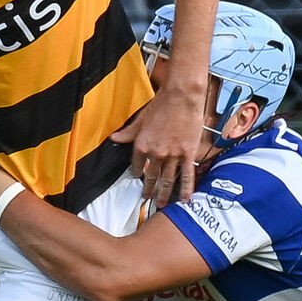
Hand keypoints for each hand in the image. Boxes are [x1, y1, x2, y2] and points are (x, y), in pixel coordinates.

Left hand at [111, 85, 204, 206]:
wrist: (182, 97)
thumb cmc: (161, 104)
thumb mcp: (140, 119)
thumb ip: (127, 132)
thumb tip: (113, 138)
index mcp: (142, 145)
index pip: (137, 165)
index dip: (137, 172)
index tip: (138, 176)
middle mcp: (156, 154)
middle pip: (151, 176)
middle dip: (148, 189)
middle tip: (147, 197)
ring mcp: (173, 155)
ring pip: (168, 180)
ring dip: (164, 194)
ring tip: (162, 203)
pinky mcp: (188, 154)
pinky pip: (186, 175)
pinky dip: (186, 188)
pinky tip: (185, 199)